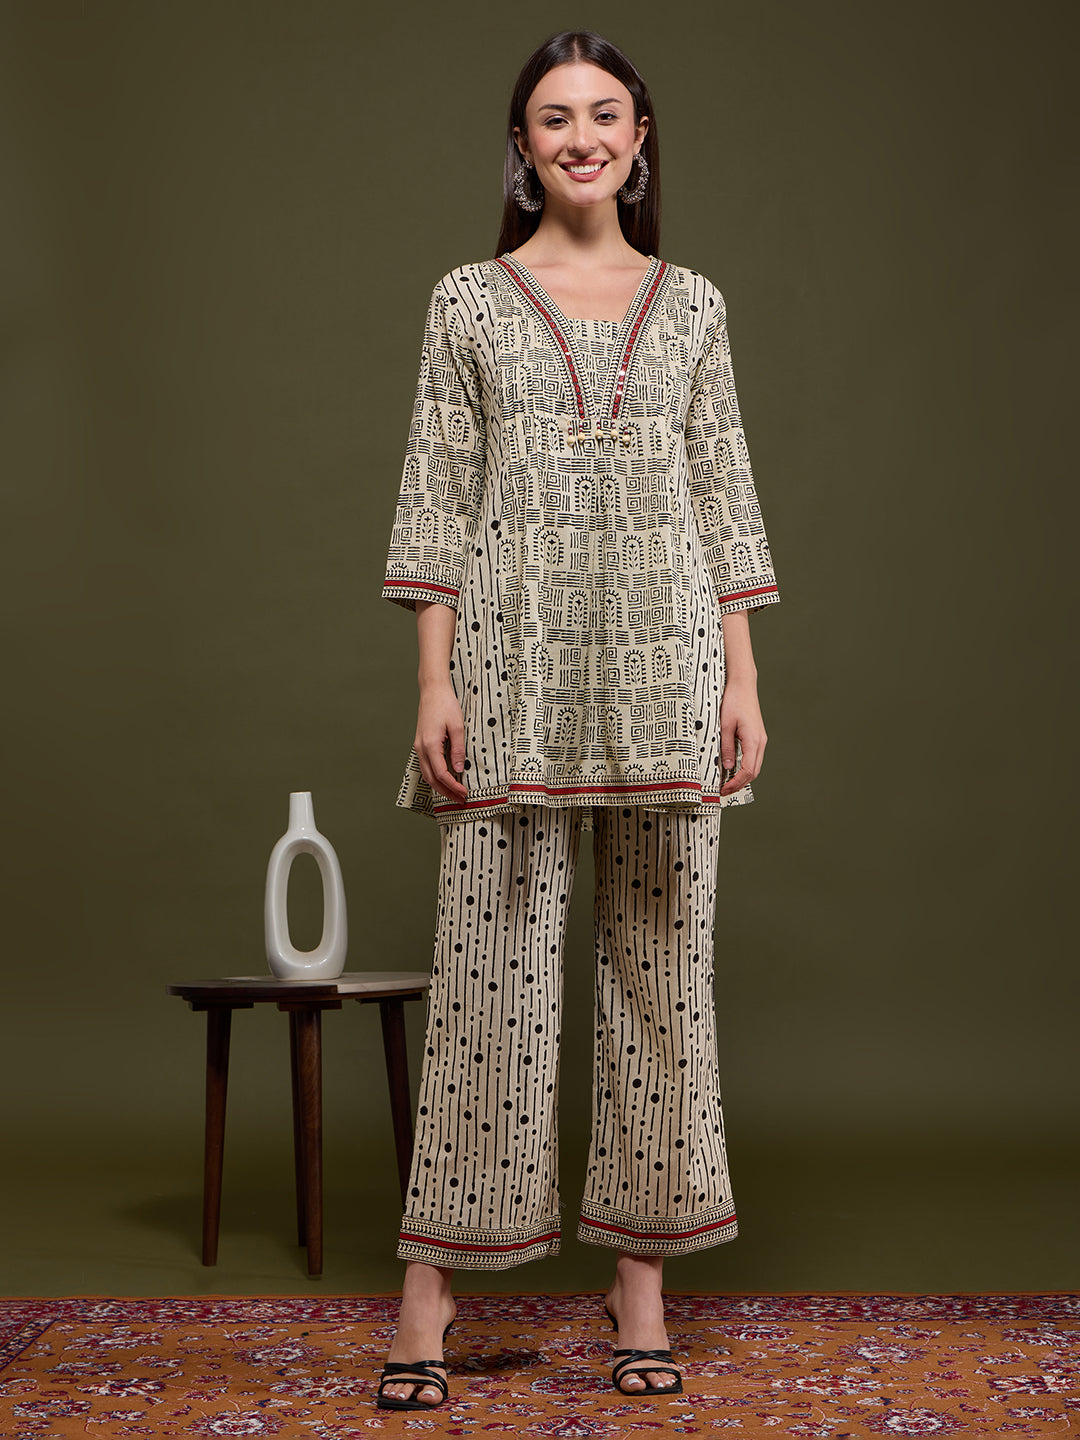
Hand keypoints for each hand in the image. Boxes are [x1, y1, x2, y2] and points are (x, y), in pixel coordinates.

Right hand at [415, 682, 467, 802]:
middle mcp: (421, 748)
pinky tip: (445, 780)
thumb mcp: (457, 726)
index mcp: (430, 744)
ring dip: (440, 786)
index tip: (464, 793)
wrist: (432, 691)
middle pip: (431, 779)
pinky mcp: (421, 744)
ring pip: (427, 774)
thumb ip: (457, 749)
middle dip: (446, 792)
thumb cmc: (445, 705)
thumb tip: (458, 768)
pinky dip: (435, 777)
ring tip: (454, 794)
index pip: (441, 774)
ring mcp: (419, 747)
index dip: (452, 786)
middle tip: (460, 800)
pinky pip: (426, 766)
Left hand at [718, 677, 766, 796]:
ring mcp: (761, 739)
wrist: (743, 685)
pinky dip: (745, 767)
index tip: (724, 790)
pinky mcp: (757, 736)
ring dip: (743, 777)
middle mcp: (760, 742)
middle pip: (753, 772)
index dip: (736, 784)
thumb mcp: (724, 725)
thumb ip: (726, 747)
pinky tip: (733, 768)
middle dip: (739, 784)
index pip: (747, 771)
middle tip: (724, 791)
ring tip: (727, 782)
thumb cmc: (734, 701)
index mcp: (754, 741)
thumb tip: (726, 767)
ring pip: (754, 766)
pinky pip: (753, 757)